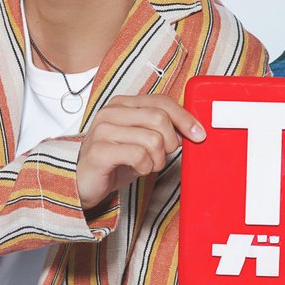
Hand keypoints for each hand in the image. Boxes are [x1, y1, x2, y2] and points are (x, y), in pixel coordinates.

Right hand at [76, 95, 204, 210]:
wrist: (85, 183)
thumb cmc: (117, 161)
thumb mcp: (143, 140)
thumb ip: (162, 129)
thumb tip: (191, 129)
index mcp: (124, 103)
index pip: (162, 101)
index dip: (185, 117)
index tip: (198, 134)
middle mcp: (111, 112)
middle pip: (160, 118)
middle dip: (171, 142)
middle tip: (164, 155)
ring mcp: (102, 130)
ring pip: (152, 139)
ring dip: (158, 159)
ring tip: (148, 165)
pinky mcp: (99, 151)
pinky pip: (138, 155)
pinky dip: (146, 167)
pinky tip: (137, 169)